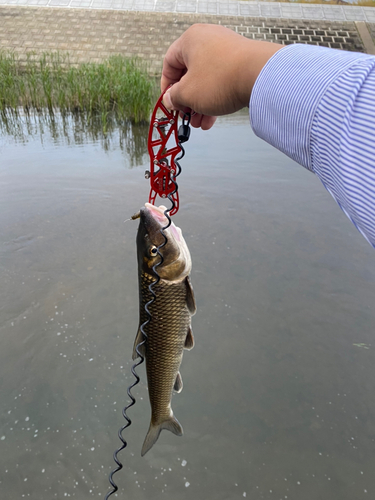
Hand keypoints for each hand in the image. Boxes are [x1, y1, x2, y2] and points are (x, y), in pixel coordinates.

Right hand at [161, 24, 282, 129]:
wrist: (260, 76)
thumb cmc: (220, 80)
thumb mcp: (188, 93)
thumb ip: (174, 97)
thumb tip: (170, 99)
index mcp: (190, 40)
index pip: (169, 63)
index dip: (167, 86)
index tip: (169, 103)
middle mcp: (208, 40)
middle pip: (189, 74)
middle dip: (187, 100)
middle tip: (186, 117)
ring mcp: (226, 50)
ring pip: (206, 81)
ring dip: (200, 105)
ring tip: (200, 124)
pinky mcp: (241, 62)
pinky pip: (222, 81)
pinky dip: (215, 98)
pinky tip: (212, 119)